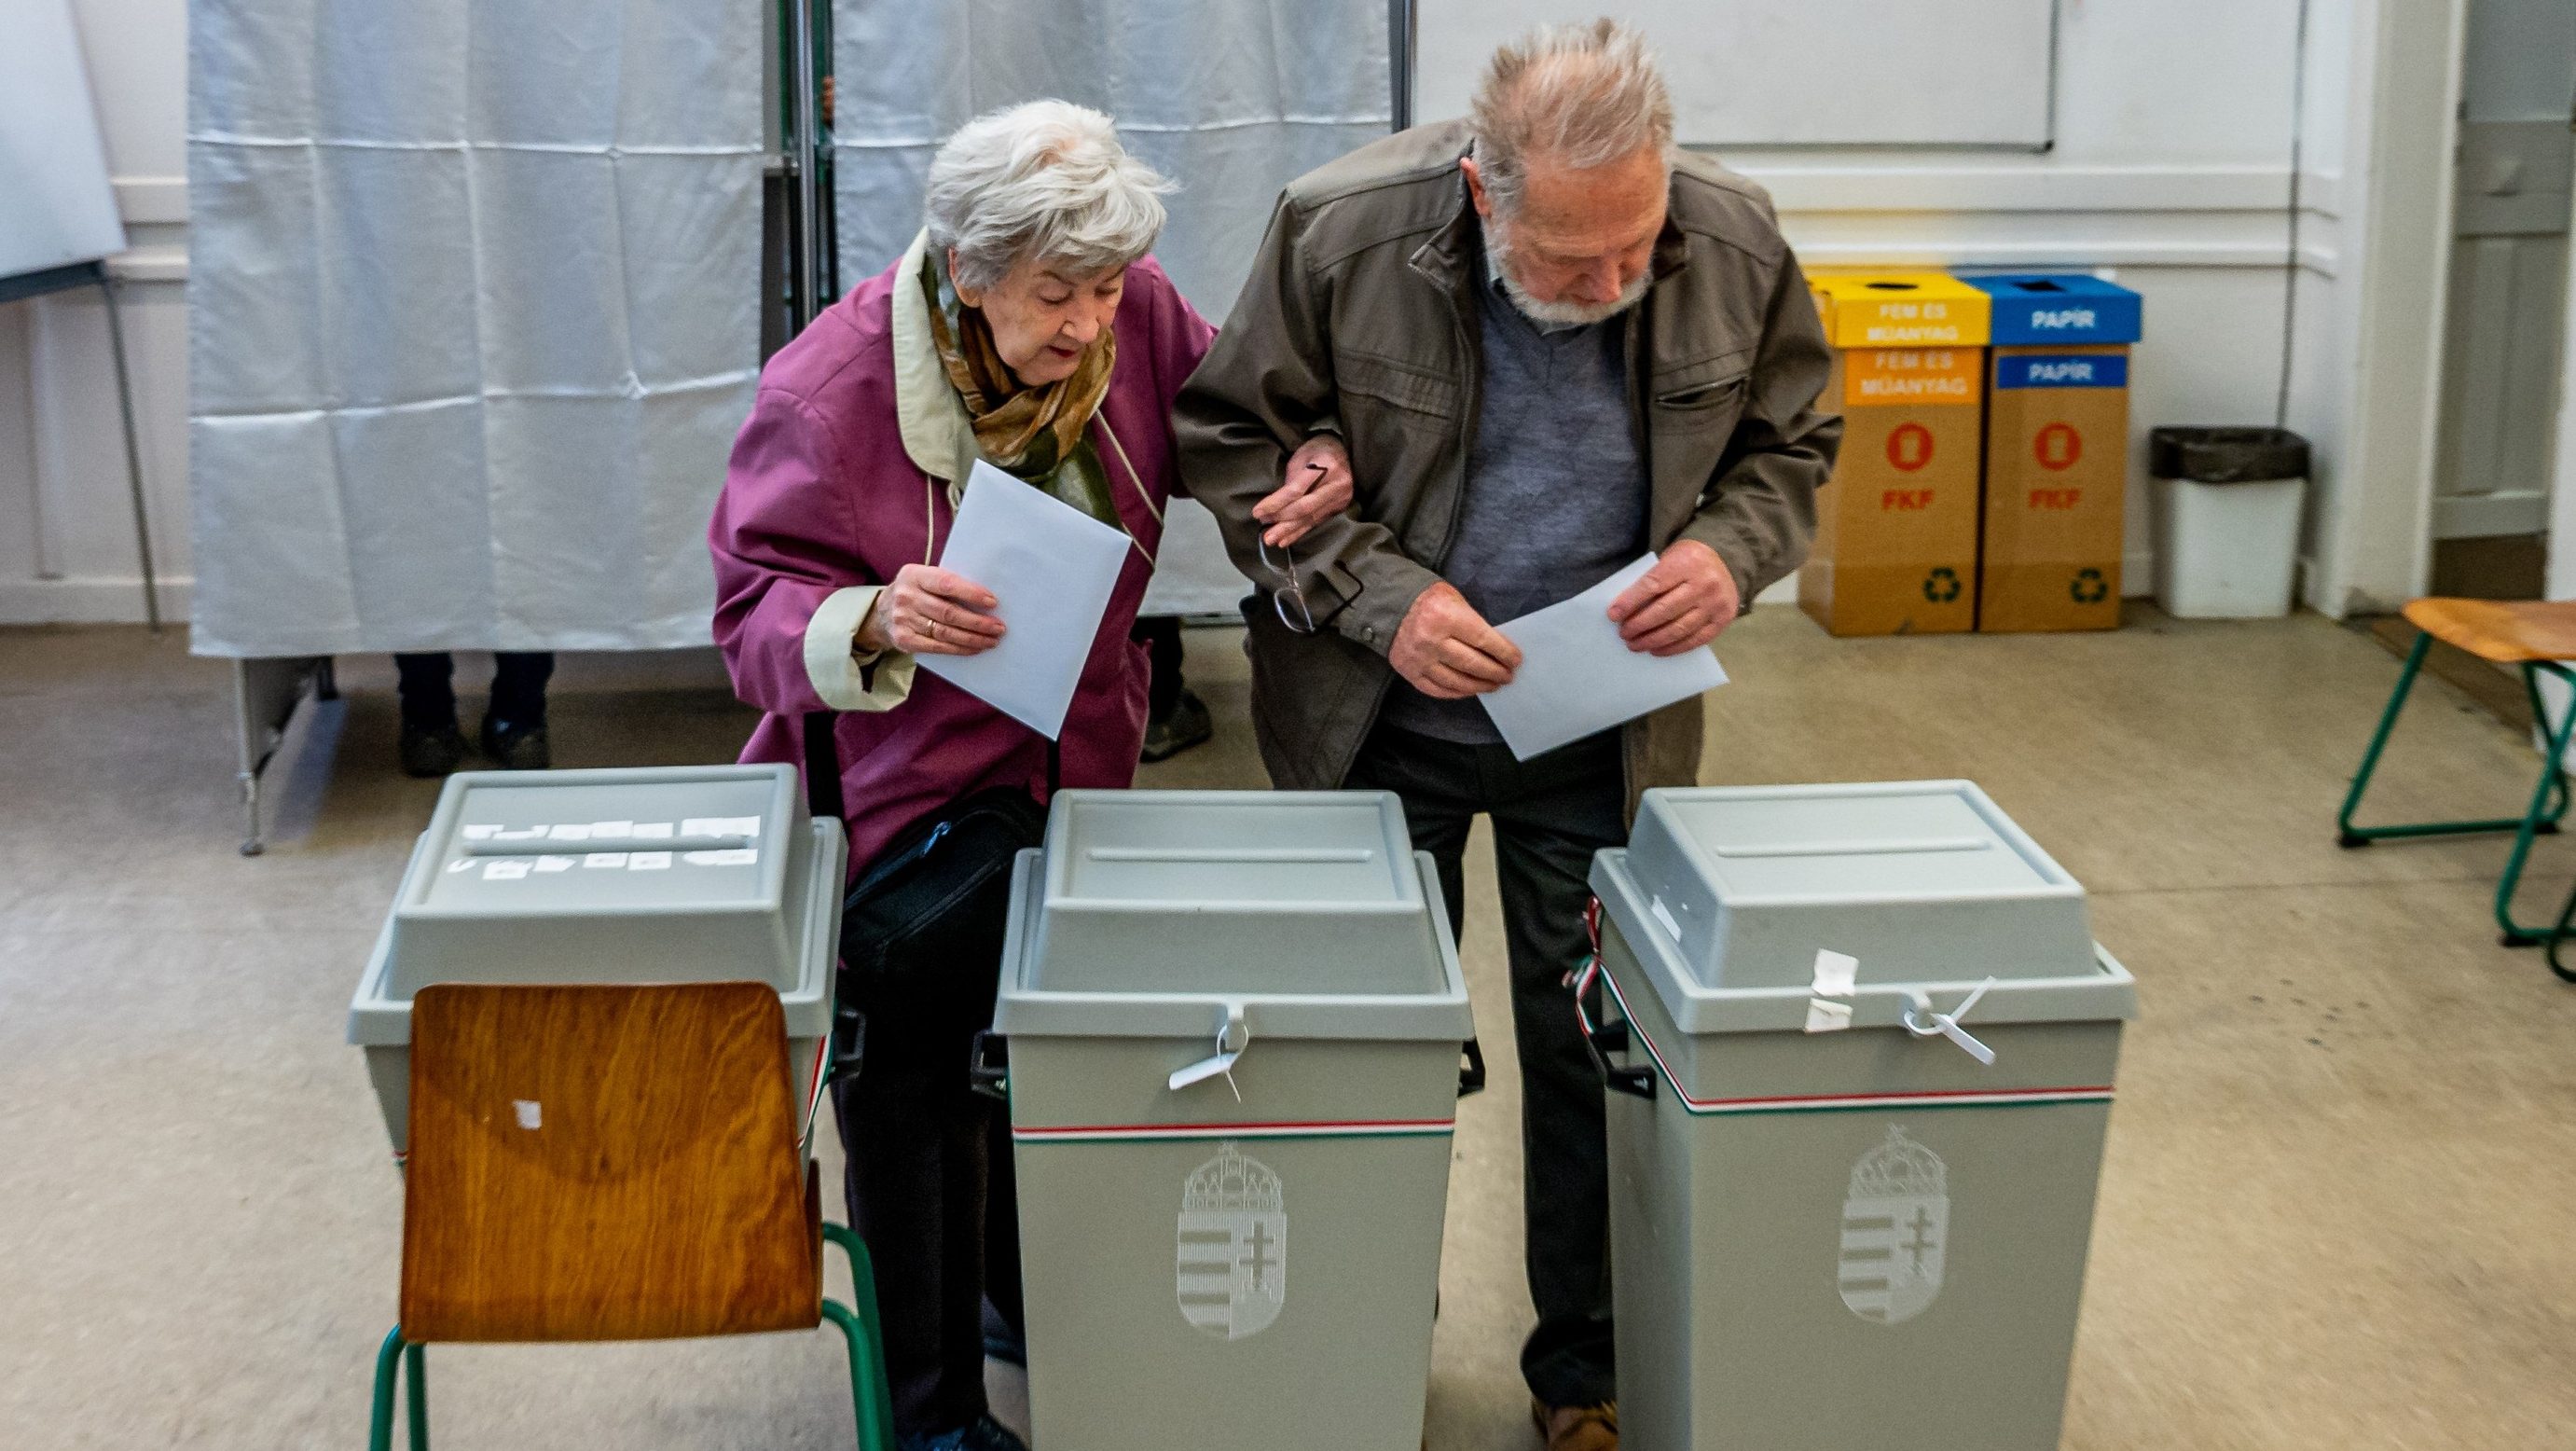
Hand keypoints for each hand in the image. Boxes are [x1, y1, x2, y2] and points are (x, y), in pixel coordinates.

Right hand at [855, 564, 1004, 656]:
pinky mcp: (904, 640)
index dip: (971, 593)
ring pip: (945, 632)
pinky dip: (959, 649)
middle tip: (999, 627)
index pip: (947, 583)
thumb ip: (947, 584)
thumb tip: (985, 599)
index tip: (992, 602)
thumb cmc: (915, 592)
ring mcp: (903, 619)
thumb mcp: (924, 579)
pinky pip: (937, 647)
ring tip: (992, 640)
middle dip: (978, 622)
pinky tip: (975, 648)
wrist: (881, 613)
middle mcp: (906, 596)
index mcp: (914, 575)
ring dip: (973, 638)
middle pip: (948, 612)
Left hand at [1253, 434, 1354, 546]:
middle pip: (1304, 508)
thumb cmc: (1319, 451)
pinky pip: (1316, 522)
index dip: (1275, 503)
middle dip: (1282, 521)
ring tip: (1272, 540)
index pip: (1296, 490)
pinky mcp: (1339, 508)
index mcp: (1325, 466)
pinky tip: (1286, 539)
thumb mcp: (1302, 456)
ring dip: (1289, 531)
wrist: (1346, 453)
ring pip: (1310, 519)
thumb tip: (1276, 504)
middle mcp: (1336, 485)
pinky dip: (1299, 531)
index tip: (1258, 512)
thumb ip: (1291, 479)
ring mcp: (1340, 498)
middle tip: (1265, 532)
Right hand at [1390, 582, 1521, 698]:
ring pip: (1456, 681)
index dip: (1503, 653)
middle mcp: (1431, 640)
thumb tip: (1496, 648)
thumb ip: (1473, 622)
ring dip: (1479, 686)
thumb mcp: (1454, 599)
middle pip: (1472, 664)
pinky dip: (1456, 693)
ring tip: (1493, 685)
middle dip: (1495, 672)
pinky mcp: (1409, 672)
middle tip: (1507, 677)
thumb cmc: (1429, 600)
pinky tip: (1469, 691)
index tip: (1516, 660)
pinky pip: (1437, 689)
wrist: (1389, 606)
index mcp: (1445, 616)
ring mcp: (1419, 659)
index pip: (1483, 640)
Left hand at [1607, 540, 1740, 655]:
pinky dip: (1672, 648)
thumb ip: (1652, 579)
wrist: (1727, 561)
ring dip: (1652, 640)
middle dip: (1639, 625)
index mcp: (1687, 563)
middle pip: (1664, 610)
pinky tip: (1656, 649)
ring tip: (1635, 644)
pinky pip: (1694, 640)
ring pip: (1678, 629)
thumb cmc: (1688, 561)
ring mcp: (1715, 604)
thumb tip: (1624, 609)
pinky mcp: (1722, 620)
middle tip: (1623, 633)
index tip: (1613, 615)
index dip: (1630, 602)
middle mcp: (1704, 584)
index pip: (1652, 585)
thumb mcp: (1670, 558)